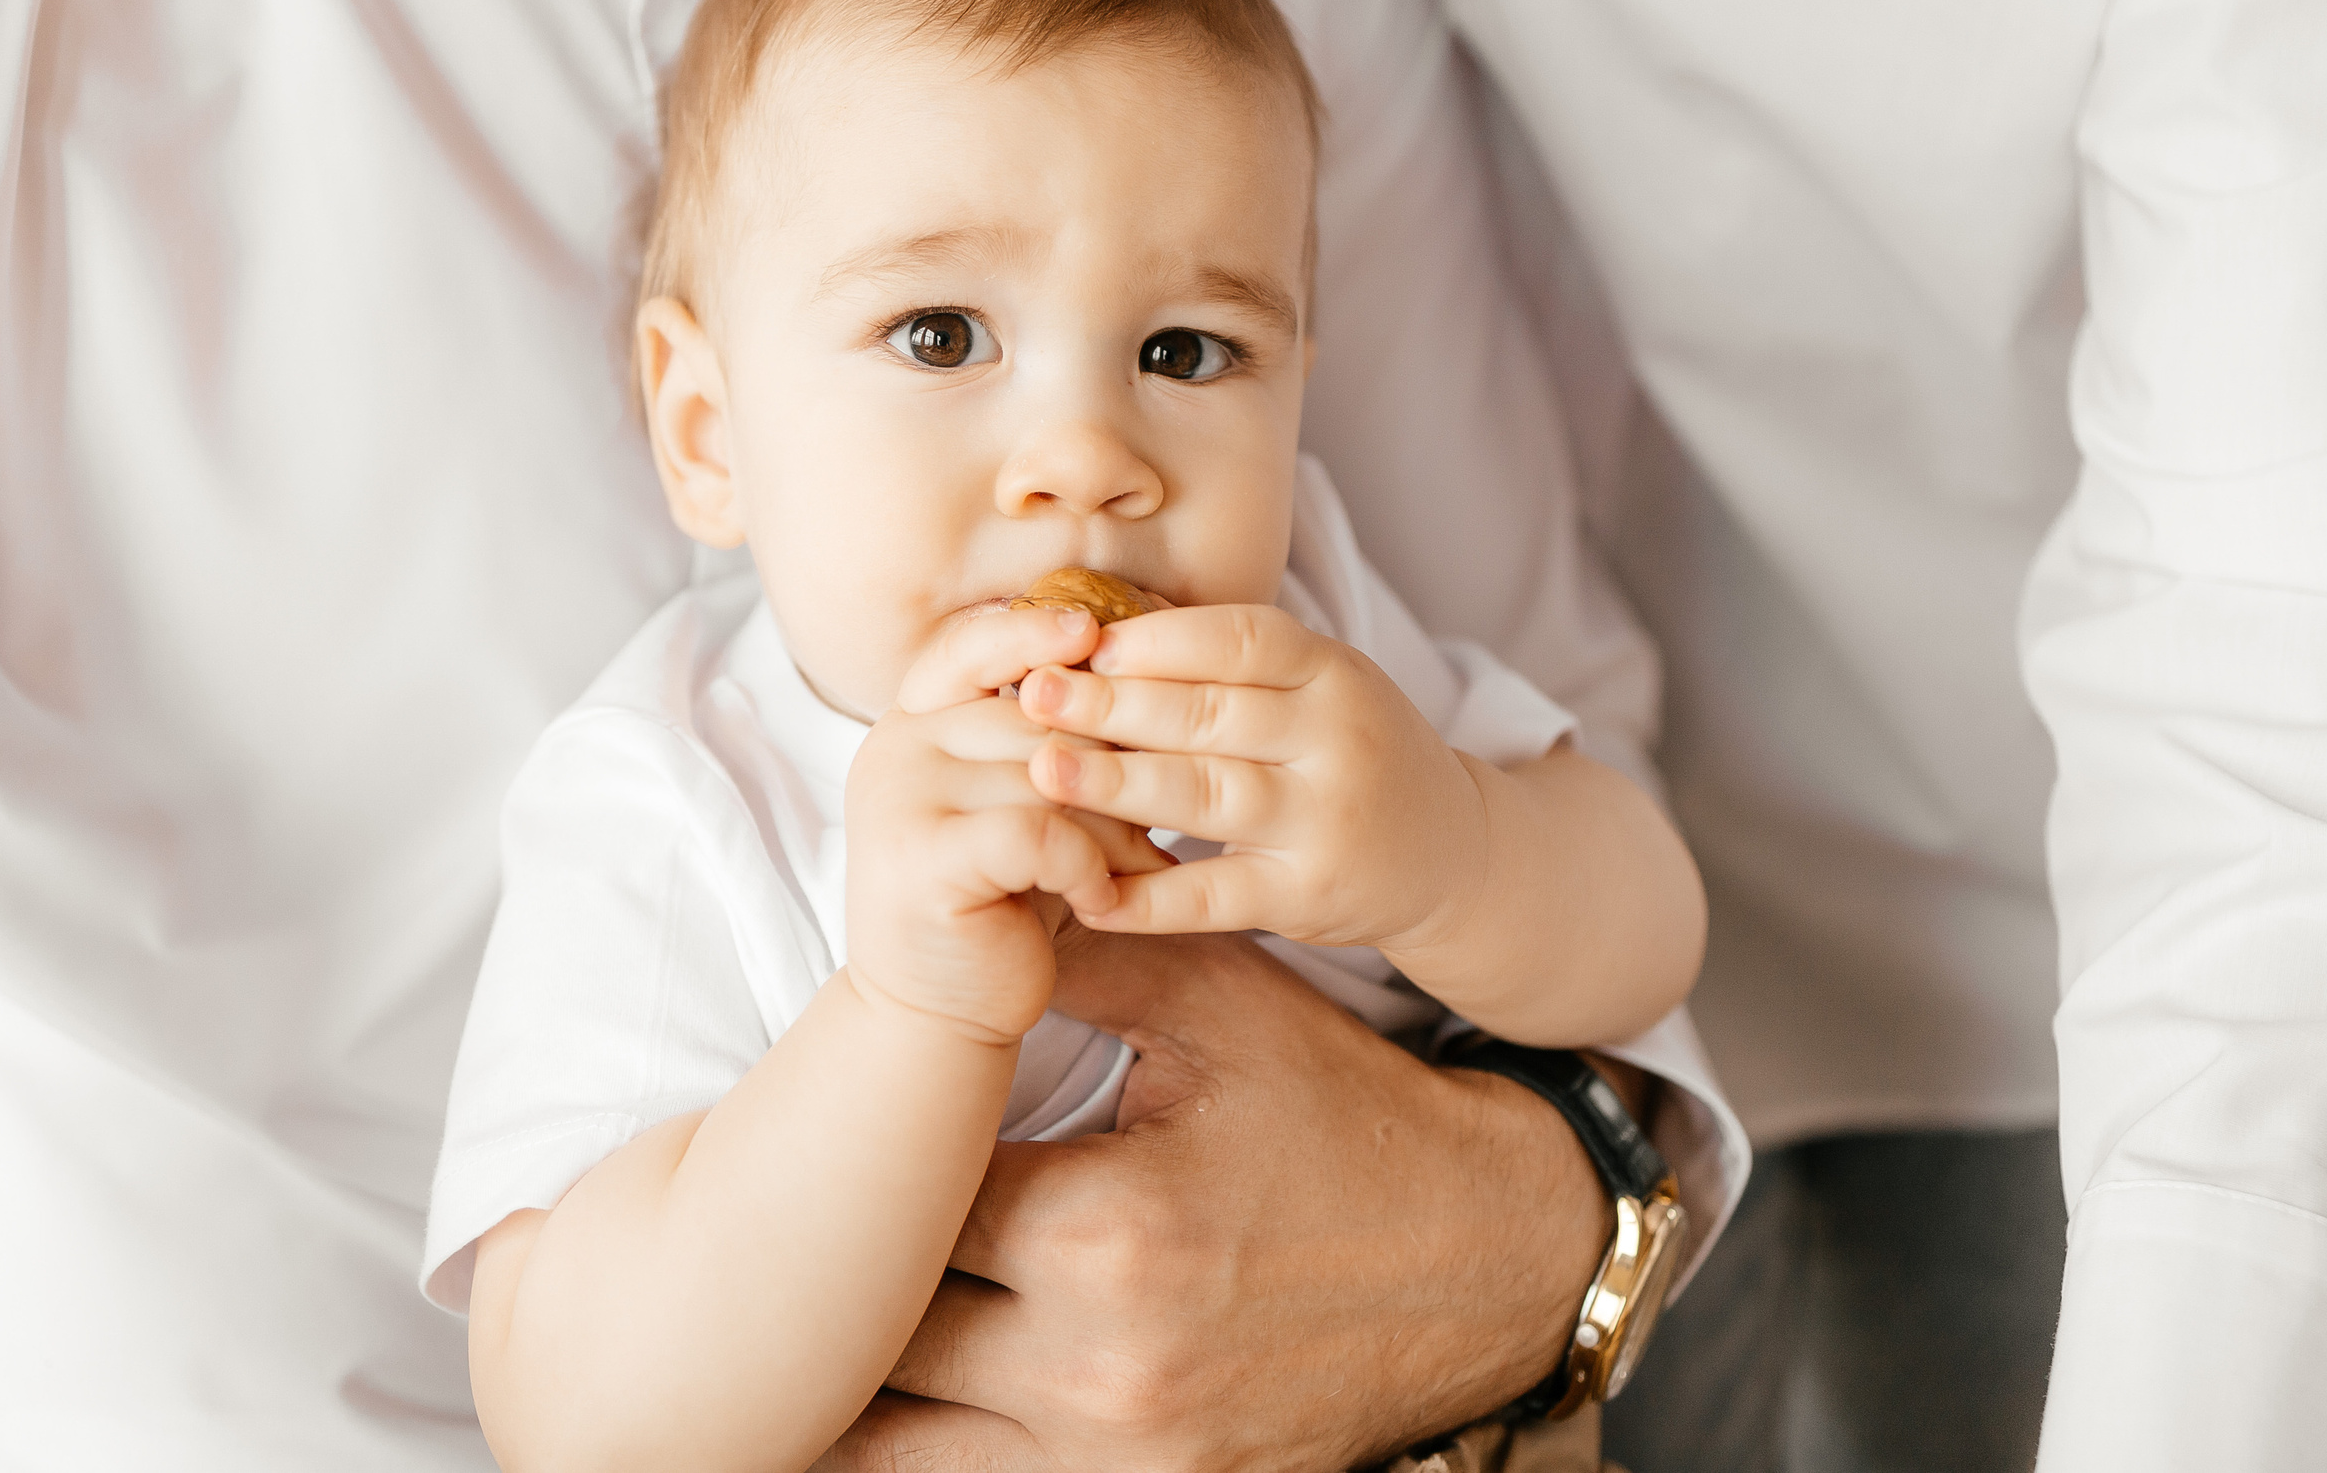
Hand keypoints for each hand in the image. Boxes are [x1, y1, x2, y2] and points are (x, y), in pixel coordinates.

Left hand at [815, 932, 1612, 1472]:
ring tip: (839, 1326)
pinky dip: (937, 1451)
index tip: (860, 1141)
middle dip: (862, 1276)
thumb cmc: (1345, 1112)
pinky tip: (904, 1404)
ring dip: (873, 1384)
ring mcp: (1128, 1455)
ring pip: (909, 1443)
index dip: (875, 1167)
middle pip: (892, 1335)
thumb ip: (1075, 953)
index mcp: (1103, 1230)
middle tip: (833, 1232)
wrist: (1493, 1253)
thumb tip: (956, 907)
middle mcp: (1101, 1366)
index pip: (910, 1206)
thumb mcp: (1220, 1004)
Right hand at [846, 605, 1168, 1044]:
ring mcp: (900, 801)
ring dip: (1113, 826)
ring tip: (1137, 866)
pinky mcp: (924, 859)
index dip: (1031, 630)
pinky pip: (1038, 831)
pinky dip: (1086, 866)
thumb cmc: (997, 901)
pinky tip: (1099, 901)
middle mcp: (895, 750)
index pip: (969, 647)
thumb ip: (1044, 740)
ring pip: (1048, 774)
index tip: (1093, 630)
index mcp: (912, 723)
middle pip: (1038, 718)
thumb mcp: (1017, 803)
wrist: (937, 1013)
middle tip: (1152, 826)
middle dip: (1113, 768)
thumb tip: (1135, 668)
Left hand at [1017, 604, 1487, 951]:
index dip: (1157, 640)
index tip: (1082, 642)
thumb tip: (1099, 634)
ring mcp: (1325, 822)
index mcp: (1334, 672)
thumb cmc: (1350, 751)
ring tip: (1041, 771)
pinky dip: (1147, 897)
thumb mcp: (1319, 687)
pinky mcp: (1308, 897)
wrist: (1449, 852)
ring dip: (1116, 785)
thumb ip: (1232, 665)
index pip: (1239, 640)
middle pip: (1209, 715)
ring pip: (1207, 796)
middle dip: (1111, 705)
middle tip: (1031, 695)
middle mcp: (1336, 742)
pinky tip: (1087, 891)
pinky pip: (1215, 897)